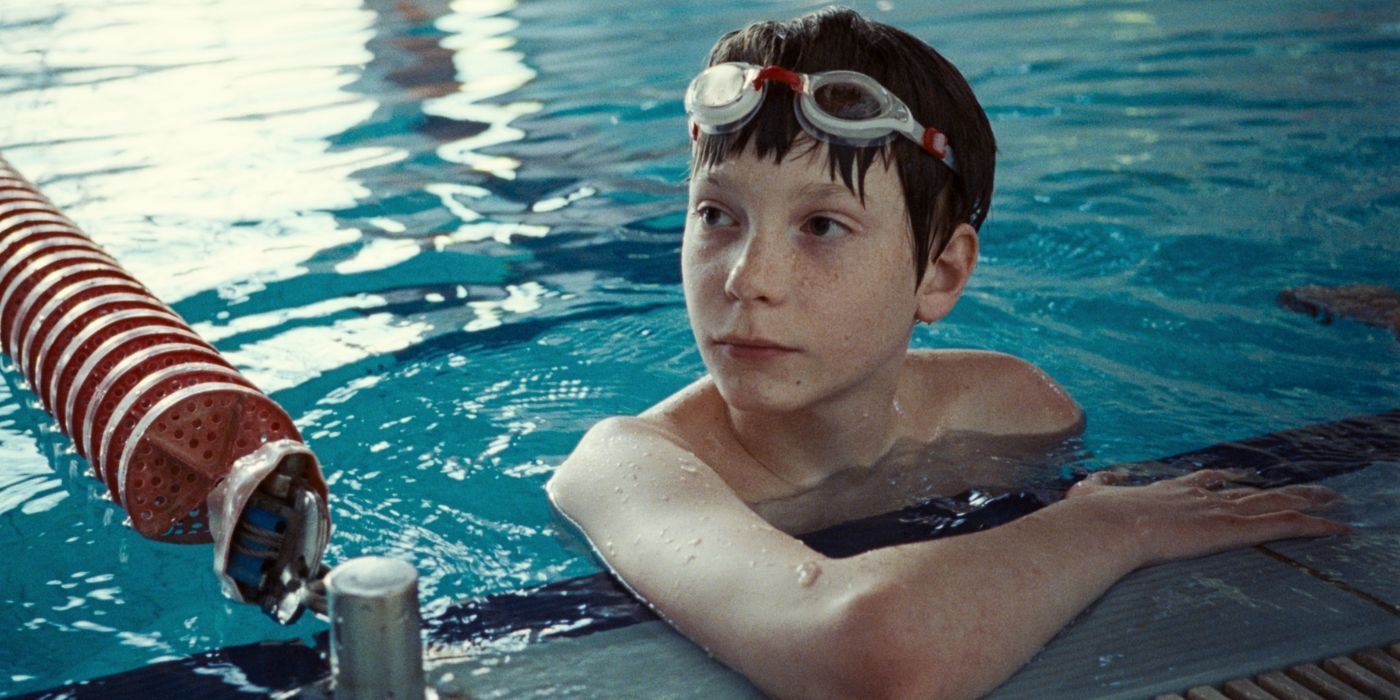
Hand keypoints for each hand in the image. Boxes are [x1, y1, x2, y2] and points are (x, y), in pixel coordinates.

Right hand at [1065, 468, 1348, 566]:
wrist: (1103, 524)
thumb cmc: (1091, 516)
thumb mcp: (1089, 495)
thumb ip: (1097, 488)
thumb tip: (1087, 483)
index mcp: (1168, 491)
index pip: (1204, 482)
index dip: (1222, 480)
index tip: (1233, 478)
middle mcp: (1198, 495)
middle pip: (1247, 489)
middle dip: (1275, 489)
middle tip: (1303, 487)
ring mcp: (1217, 509)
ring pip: (1272, 502)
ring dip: (1305, 500)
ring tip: (1332, 498)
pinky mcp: (1231, 527)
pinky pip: (1282, 525)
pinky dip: (1312, 526)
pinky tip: (1336, 526)